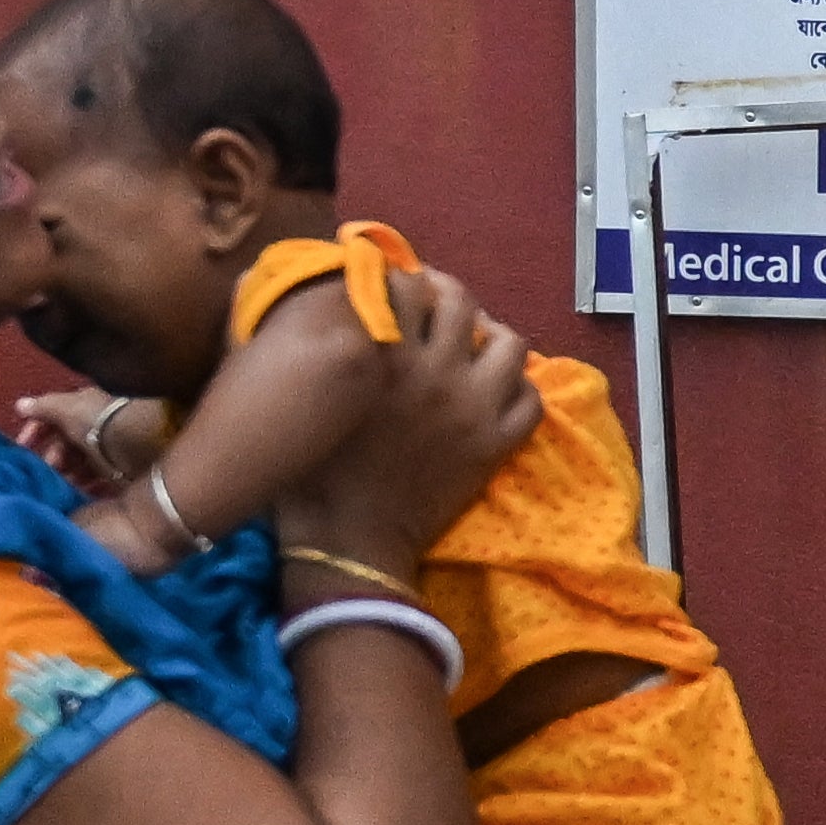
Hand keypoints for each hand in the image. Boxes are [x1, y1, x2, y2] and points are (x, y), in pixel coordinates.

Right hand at [2, 388, 139, 496]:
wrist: (139, 444)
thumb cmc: (98, 422)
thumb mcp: (67, 408)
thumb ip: (43, 407)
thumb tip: (20, 405)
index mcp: (84, 406)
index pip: (53, 417)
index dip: (36, 430)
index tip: (22, 446)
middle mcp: (96, 426)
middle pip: (65, 442)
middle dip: (52, 455)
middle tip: (48, 467)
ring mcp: (107, 449)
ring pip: (78, 462)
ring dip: (66, 472)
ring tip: (60, 481)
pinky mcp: (117, 471)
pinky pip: (95, 479)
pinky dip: (83, 484)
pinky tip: (76, 489)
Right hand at [277, 260, 536, 567]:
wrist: (344, 546)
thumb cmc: (304, 473)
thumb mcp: (294, 397)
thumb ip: (303, 342)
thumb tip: (311, 293)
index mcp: (381, 353)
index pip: (406, 284)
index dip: (400, 279)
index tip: (394, 288)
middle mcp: (434, 370)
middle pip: (461, 301)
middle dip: (446, 297)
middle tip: (434, 313)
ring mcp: (473, 407)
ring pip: (511, 343)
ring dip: (492, 338)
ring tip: (473, 349)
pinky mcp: (495, 446)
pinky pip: (531, 400)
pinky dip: (517, 389)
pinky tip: (494, 393)